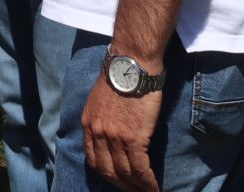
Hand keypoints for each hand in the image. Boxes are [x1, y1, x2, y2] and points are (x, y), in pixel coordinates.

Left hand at [81, 71, 162, 191]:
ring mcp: (114, 137)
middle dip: (121, 186)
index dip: (107, 174)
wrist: (133, 63)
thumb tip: (113, 130)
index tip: (118, 182)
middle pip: (107, 171)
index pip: (93, 159)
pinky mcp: (133, 138)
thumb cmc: (121, 75)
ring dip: (137, 188)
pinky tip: (154, 188)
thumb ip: (103, 117)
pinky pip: (140, 169)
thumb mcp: (100, 97)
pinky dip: (148, 183)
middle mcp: (98, 133)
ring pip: (125, 173)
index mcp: (89, 123)